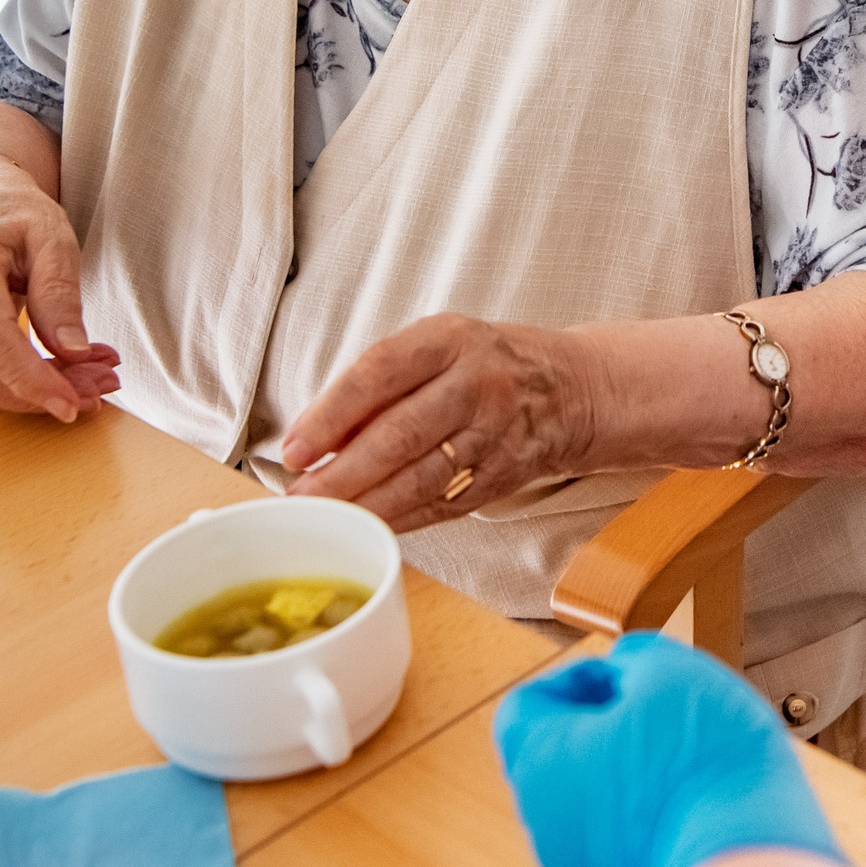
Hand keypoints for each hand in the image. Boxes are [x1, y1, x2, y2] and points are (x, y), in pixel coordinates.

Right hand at [0, 154, 117, 421]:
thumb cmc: (15, 214)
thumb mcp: (53, 236)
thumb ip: (60, 294)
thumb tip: (73, 352)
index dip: (27, 378)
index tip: (71, 403)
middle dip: (36, 394)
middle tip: (98, 389)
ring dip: (32, 395)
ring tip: (90, 382)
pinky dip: (18, 384)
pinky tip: (61, 372)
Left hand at [282, 313, 594, 527]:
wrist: (570, 387)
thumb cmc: (484, 364)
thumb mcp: (437, 346)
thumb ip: (381, 383)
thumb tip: (316, 438)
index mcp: (449, 340)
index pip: (379, 373)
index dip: (331, 414)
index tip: (295, 448)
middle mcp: (475, 383)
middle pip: (399, 434)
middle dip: (342, 472)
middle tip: (301, 496)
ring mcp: (494, 432)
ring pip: (421, 478)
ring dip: (367, 503)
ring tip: (326, 516)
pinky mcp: (503, 475)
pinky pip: (444, 504)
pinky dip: (402, 519)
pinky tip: (370, 526)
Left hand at [495, 632, 851, 866]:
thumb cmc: (704, 770)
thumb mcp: (673, 673)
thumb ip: (636, 660)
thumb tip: (625, 671)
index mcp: (540, 763)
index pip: (528, 707)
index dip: (579, 680)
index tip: (628, 678)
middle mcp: (547, 832)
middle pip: (568, 767)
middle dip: (616, 739)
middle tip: (675, 727)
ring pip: (602, 822)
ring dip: (640, 795)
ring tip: (700, 782)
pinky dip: (662, 848)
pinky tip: (707, 833)